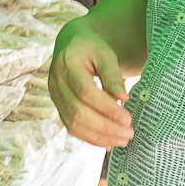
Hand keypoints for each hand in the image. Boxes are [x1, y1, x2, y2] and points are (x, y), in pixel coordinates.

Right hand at [47, 19, 133, 145]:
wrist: (70, 43)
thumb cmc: (90, 47)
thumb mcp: (105, 53)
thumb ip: (112, 74)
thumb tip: (122, 98)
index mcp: (67, 64)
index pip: (86, 92)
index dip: (106, 108)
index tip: (127, 119)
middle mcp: (57, 82)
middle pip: (78, 112)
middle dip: (105, 127)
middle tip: (128, 134)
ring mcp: (55, 96)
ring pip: (73, 123)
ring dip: (98, 136)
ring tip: (121, 140)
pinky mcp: (58, 106)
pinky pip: (71, 126)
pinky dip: (90, 137)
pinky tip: (107, 142)